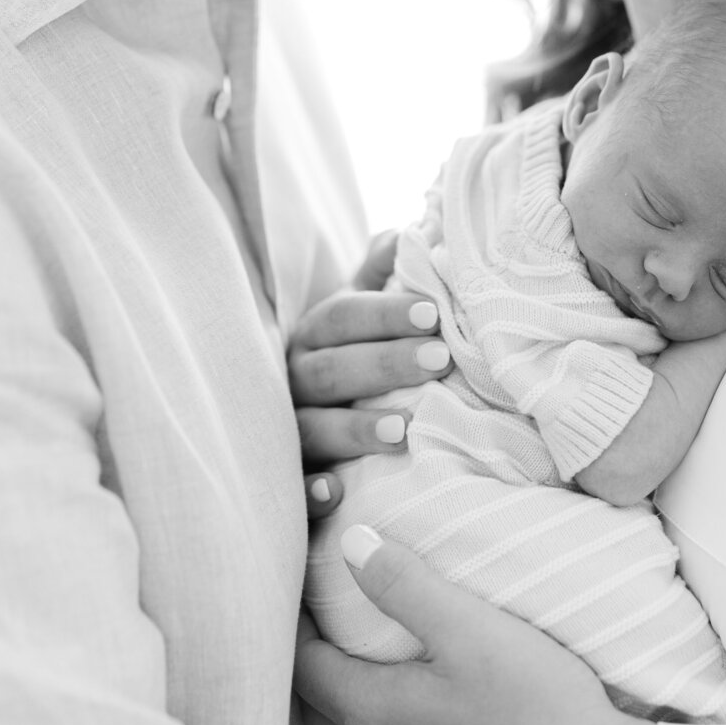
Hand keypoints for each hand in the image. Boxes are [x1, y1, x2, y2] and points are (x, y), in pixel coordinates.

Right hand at [289, 232, 451, 516]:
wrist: (319, 415)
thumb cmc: (356, 354)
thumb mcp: (362, 309)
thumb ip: (382, 272)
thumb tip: (408, 233)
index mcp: (313, 335)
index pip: (341, 316)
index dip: (384, 314)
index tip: (434, 312)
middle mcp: (292, 381)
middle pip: (330, 371)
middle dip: (384, 365)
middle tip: (440, 360)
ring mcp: (285, 431)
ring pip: (310, 429)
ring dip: (352, 429)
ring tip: (402, 429)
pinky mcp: (289, 481)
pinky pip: (291, 489)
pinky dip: (310, 491)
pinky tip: (338, 491)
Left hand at [294, 529, 662, 724]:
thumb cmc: (537, 704)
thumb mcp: (471, 626)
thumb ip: (404, 583)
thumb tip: (349, 544)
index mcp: (372, 713)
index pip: (305, 668)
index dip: (296, 627)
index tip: (301, 592)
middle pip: (318, 711)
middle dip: (311, 668)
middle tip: (323, 623)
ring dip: (342, 707)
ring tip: (360, 666)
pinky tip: (410, 724)